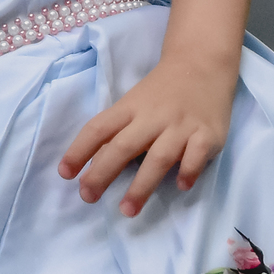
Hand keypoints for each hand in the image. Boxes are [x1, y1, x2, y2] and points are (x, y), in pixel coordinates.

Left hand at [57, 53, 235, 216]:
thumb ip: (118, 132)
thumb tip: (94, 164)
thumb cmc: (160, 92)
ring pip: (159, 157)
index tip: (65, 173)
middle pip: (123, 146)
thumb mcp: (133, 105)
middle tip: (88, 197)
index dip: (79, 150)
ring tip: (127, 209)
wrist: (201, 64)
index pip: (98, 129)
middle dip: (103, 173)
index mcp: (128, 108)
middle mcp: (152, 117)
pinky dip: (189, 170)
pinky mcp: (208, 133)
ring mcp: (180, 126)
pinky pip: (197, 154)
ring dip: (142, 185)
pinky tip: (181, 185)